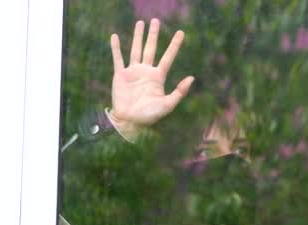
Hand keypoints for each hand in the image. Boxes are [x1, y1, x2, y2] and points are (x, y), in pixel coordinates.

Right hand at [109, 19, 194, 139]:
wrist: (130, 122)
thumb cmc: (149, 115)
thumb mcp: (168, 104)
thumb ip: (180, 92)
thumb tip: (192, 77)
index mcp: (158, 77)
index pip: (168, 57)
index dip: (174, 45)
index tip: (181, 33)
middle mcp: (146, 72)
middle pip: (151, 49)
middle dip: (153, 35)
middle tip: (155, 20)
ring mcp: (133, 72)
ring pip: (136, 49)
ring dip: (138, 36)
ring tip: (140, 23)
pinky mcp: (120, 75)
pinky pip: (118, 58)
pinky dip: (116, 48)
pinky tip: (115, 36)